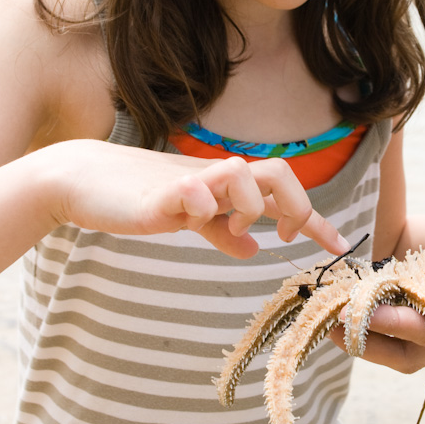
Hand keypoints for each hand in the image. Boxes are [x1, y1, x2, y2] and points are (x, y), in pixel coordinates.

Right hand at [48, 140, 347, 257]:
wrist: (83, 180)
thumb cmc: (138, 197)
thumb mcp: (190, 218)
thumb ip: (222, 231)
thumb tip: (253, 250)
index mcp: (226, 184)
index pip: (284, 192)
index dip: (317, 220)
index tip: (341, 246)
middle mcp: (215, 176)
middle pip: (279, 173)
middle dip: (298, 207)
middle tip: (288, 236)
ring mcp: (190, 181)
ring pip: (242, 175)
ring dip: (249, 207)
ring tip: (231, 226)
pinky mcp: (160, 193)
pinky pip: (193, 192)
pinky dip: (203, 206)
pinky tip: (191, 219)